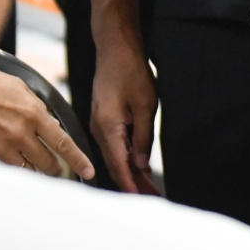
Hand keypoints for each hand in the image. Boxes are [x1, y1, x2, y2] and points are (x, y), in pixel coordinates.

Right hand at [0, 65, 93, 179]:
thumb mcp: (20, 88)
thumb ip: (38, 108)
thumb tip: (50, 125)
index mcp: (33, 113)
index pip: (62, 143)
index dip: (78, 160)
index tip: (88, 171)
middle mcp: (20, 133)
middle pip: (48, 163)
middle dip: (55, 169)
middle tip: (57, 169)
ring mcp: (2, 145)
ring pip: (28, 171)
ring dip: (35, 170)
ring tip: (35, 167)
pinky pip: (7, 169)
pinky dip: (13, 168)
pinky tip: (12, 162)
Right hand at [90, 37, 161, 194]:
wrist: (115, 49)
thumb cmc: (131, 72)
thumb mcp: (146, 106)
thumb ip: (143, 138)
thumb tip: (140, 166)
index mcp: (108, 128)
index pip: (119, 166)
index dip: (130, 186)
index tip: (142, 201)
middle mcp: (98, 130)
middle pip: (115, 165)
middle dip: (132, 183)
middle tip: (152, 196)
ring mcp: (98, 124)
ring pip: (114, 156)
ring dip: (130, 171)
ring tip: (148, 185)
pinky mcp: (102, 119)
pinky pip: (113, 145)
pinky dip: (125, 157)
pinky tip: (137, 164)